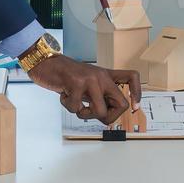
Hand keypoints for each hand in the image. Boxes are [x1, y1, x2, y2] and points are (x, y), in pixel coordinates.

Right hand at [27, 54, 141, 124]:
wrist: (46, 64)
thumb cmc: (66, 77)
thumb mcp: (87, 84)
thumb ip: (98, 96)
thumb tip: (108, 117)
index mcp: (106, 75)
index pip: (132, 76)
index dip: (137, 93)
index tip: (135, 107)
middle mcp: (102, 76)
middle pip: (121, 105)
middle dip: (108, 117)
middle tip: (92, 113)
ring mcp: (90, 79)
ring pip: (100, 112)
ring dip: (84, 114)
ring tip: (74, 102)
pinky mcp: (77, 83)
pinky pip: (77, 109)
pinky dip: (68, 106)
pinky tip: (64, 94)